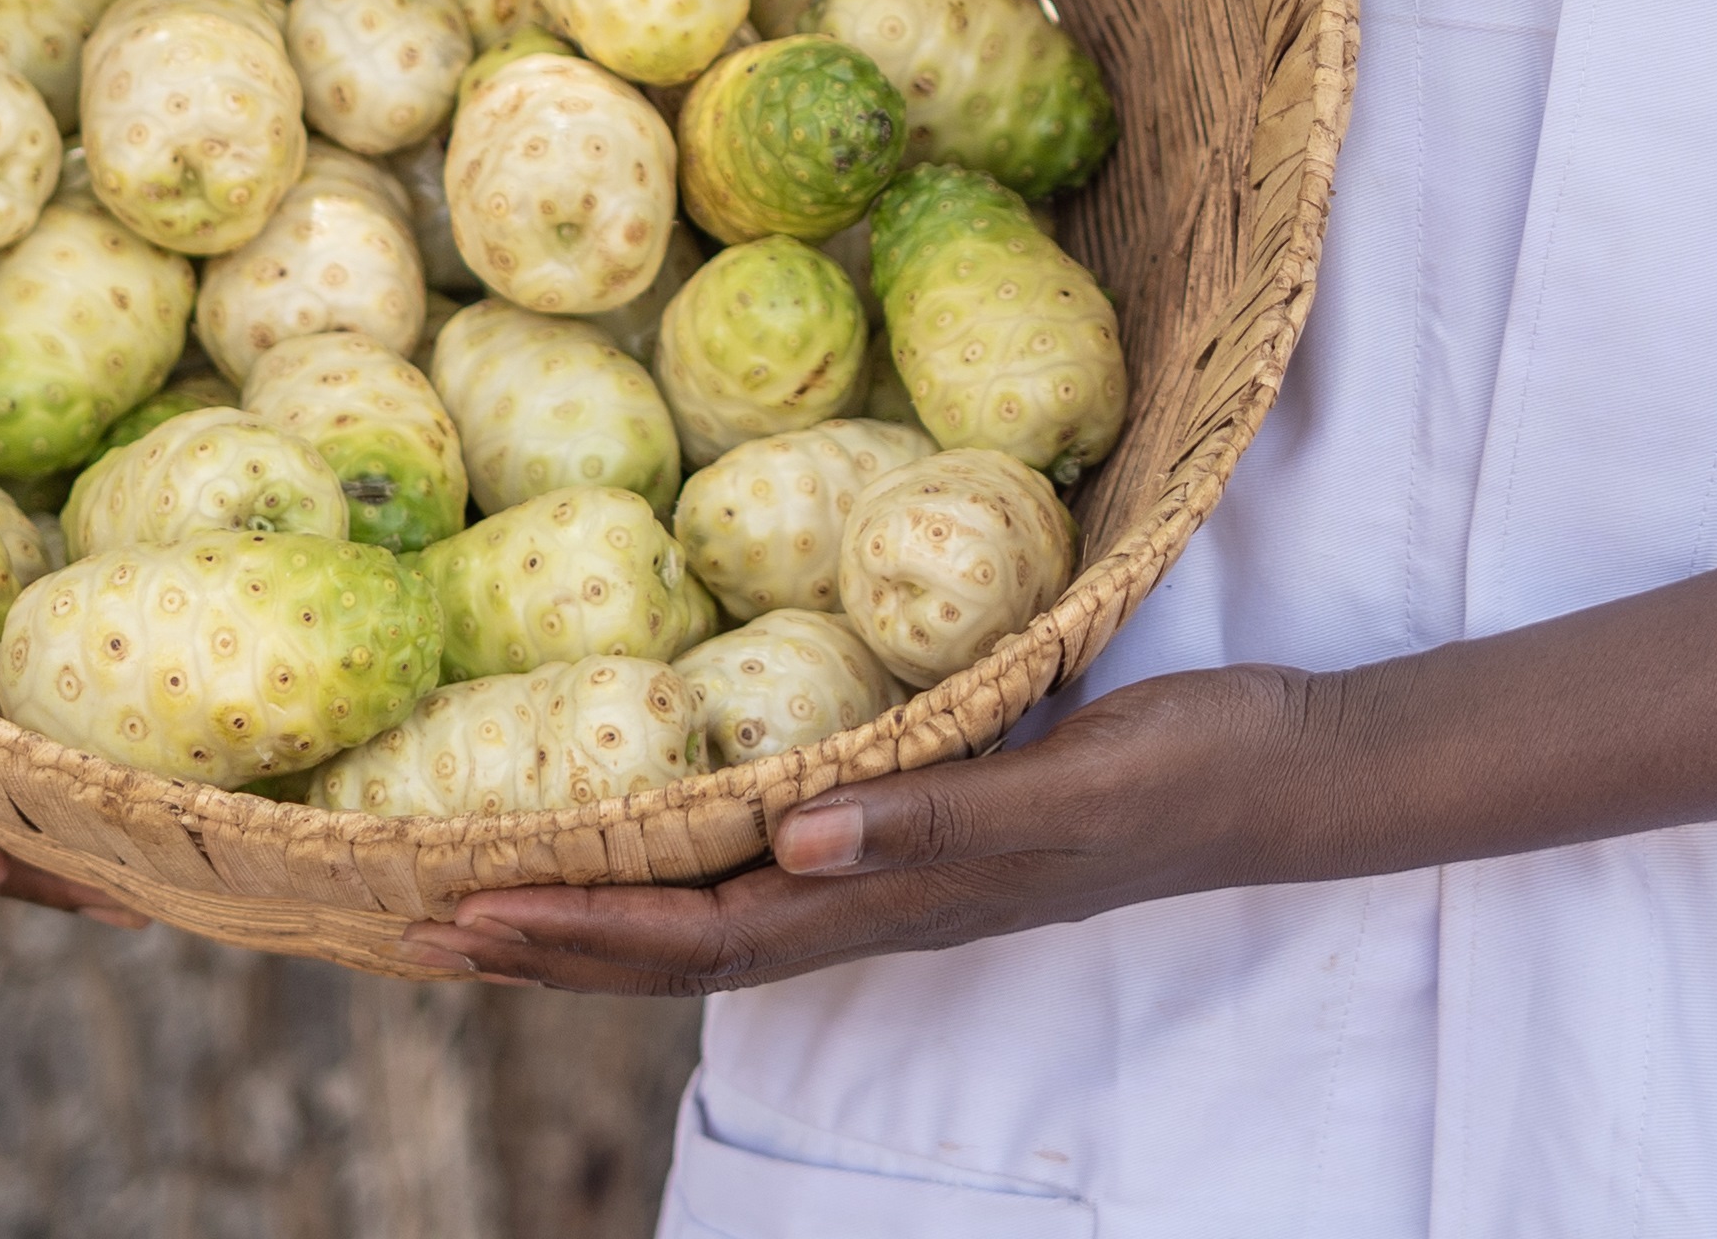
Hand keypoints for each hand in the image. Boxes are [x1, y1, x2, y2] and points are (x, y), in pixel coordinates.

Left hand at [414, 664, 1326, 994]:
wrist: (1293, 769)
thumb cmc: (1195, 770)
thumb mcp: (1075, 784)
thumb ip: (940, 817)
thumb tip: (791, 845)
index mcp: (902, 896)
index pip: (706, 934)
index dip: (582, 930)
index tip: (463, 913)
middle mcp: (886, 897)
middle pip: (688, 947)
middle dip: (557, 943)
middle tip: (423, 922)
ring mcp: (910, 867)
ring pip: (724, 914)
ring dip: (608, 915)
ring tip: (502, 898)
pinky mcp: (936, 819)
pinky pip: (779, 860)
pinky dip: (694, 858)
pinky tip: (669, 825)